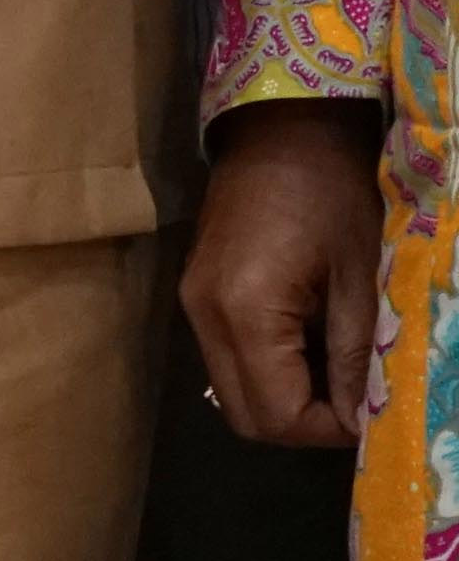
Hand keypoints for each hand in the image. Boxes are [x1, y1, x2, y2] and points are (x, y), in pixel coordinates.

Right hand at [190, 102, 387, 445]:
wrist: (279, 131)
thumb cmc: (330, 194)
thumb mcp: (359, 276)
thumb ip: (354, 354)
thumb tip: (361, 418)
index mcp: (244, 311)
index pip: (276, 414)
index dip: (328, 429)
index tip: (369, 409)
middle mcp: (204, 316)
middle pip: (245, 417)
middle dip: (302, 425)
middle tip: (351, 401)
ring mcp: (192, 306)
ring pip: (232, 394)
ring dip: (284, 400)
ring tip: (333, 371)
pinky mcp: (196, 294)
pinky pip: (226, 361)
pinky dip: (267, 372)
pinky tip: (305, 343)